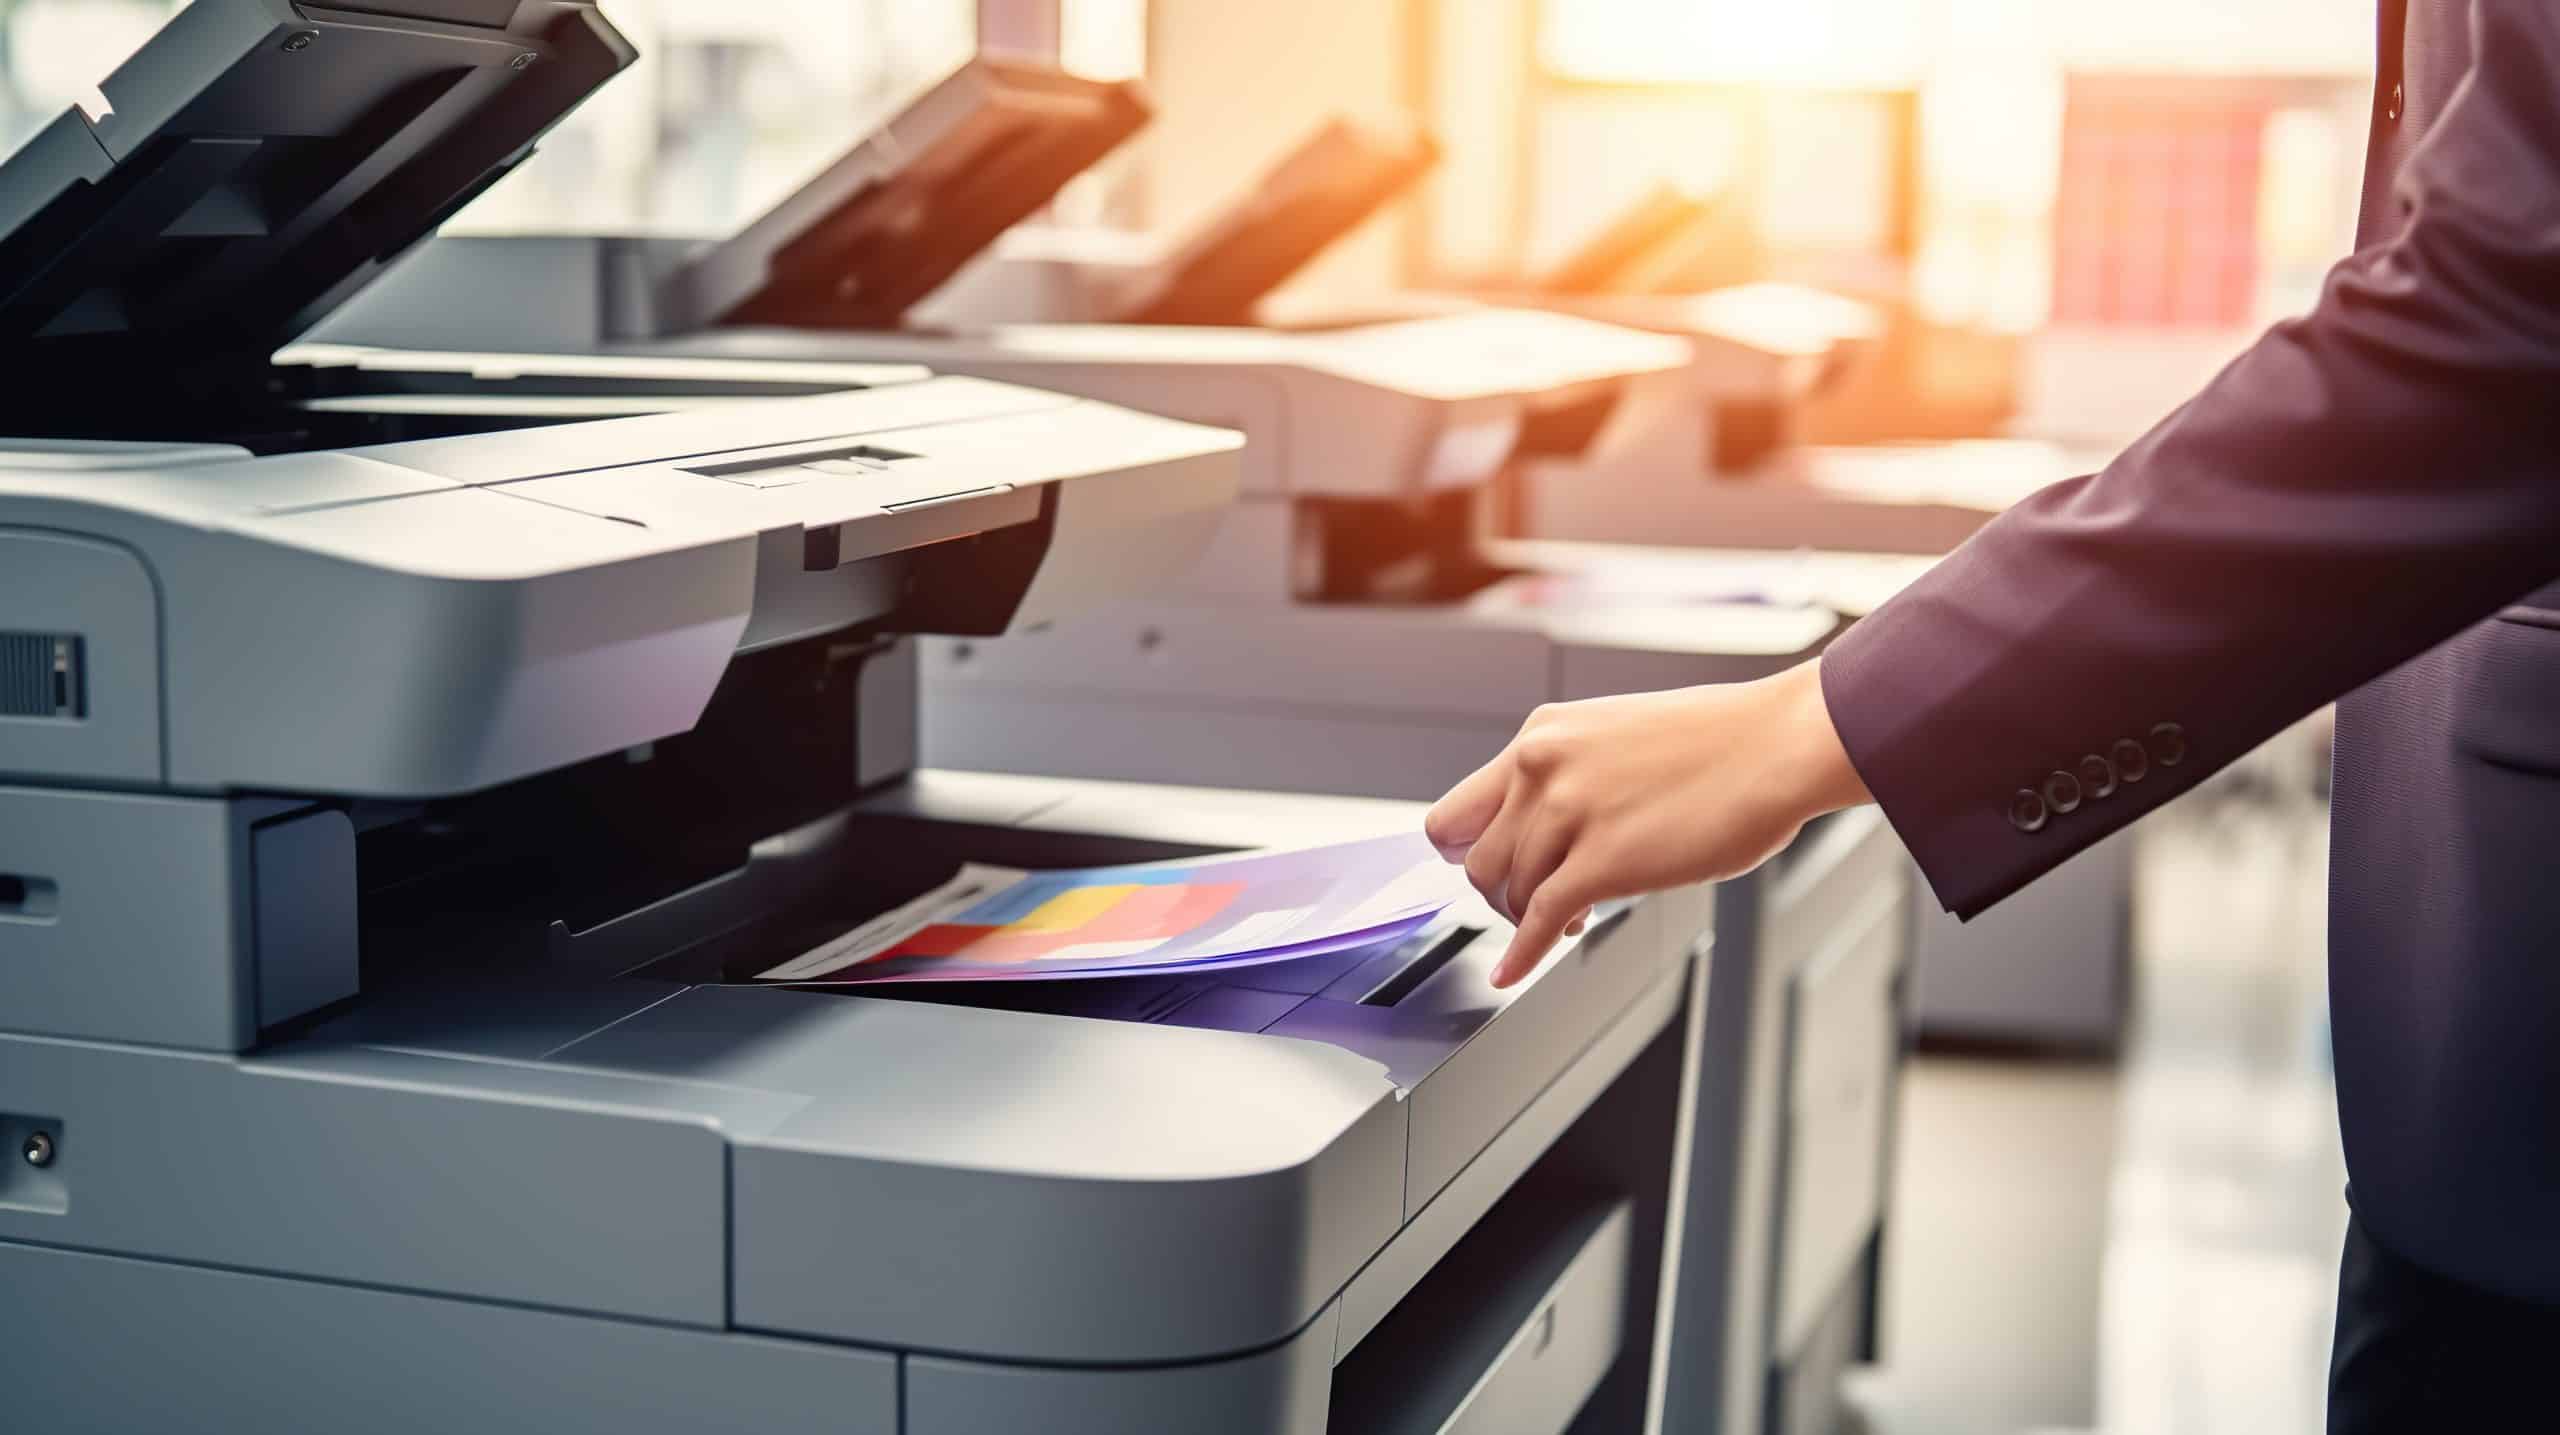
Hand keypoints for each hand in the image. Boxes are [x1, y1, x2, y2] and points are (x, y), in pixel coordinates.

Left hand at [1425, 659, 1871, 986]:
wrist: (1778, 744)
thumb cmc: (1721, 742)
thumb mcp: (1615, 734)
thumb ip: (1568, 773)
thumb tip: (1542, 822)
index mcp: (1541, 735)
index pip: (1457, 809)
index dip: (1466, 852)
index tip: (1481, 871)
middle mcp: (1542, 768)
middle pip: (1475, 861)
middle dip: (1499, 894)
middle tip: (1530, 904)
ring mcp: (1568, 813)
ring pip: (1508, 892)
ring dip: (1529, 920)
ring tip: (1568, 920)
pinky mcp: (1603, 860)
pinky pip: (1539, 921)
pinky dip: (1522, 955)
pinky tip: (1513, 972)